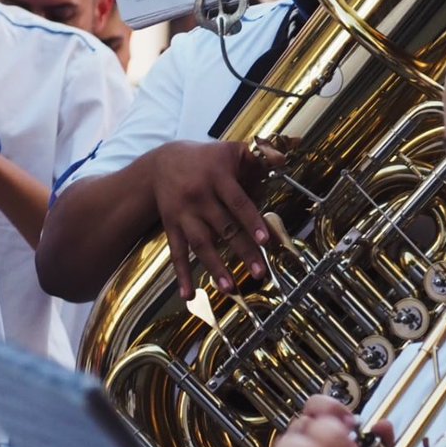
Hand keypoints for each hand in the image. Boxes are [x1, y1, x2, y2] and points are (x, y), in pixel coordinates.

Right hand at [150, 139, 285, 299]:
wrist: (161, 163)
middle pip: (223, 228)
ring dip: (215, 268)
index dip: (252, 222)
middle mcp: (198, 196)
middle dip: (242, 251)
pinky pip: (176, 253)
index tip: (266, 241)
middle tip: (259, 273)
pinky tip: (188, 295)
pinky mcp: (171, 227)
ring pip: (200, 244)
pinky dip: (181, 275)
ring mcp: (183, 214)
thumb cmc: (207, 159)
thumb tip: (283, 160)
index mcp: (217, 177)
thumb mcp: (232, 151)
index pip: (237, 202)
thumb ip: (260, 155)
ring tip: (230, 289)